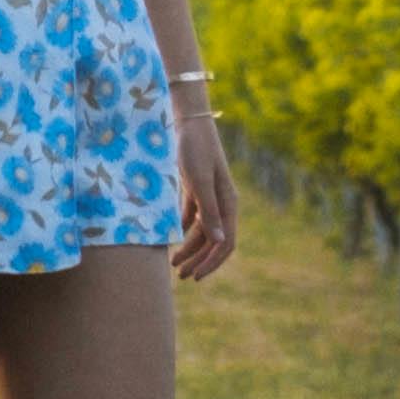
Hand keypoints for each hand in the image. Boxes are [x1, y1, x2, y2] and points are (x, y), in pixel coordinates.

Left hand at [171, 100, 238, 282]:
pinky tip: (171, 240)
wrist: (187, 121)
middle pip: (213, 241)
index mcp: (228, 203)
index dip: (212, 262)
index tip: (196, 277)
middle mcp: (221, 203)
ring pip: (201, 231)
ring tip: (173, 264)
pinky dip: (183, 232)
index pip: (225, 243)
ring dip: (189, 249)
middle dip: (199, 260)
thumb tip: (220, 242)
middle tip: (180, 276)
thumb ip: (209, 211)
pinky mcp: (195, 189)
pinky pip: (191, 218)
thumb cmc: (195, 149)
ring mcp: (208, 196)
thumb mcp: (200, 181)